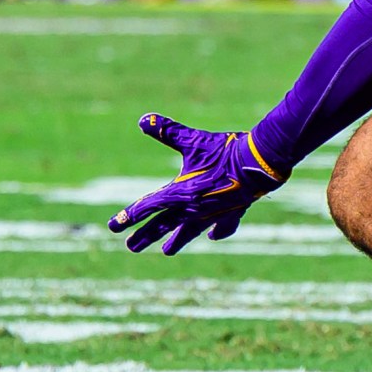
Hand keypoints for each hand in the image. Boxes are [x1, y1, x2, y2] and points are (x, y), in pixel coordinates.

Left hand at [108, 112, 284, 254]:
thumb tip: (143, 120)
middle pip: (162, 225)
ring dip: (176, 241)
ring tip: (166, 251)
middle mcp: (191, 208)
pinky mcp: (230, 213)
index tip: (113, 226)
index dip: (127, 216)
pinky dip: (215, 232)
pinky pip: (219, 227)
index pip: (147, 206)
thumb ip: (168, 131)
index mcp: (179, 192)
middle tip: (130, 246)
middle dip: (145, 236)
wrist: (259, 164)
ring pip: (188, 231)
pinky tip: (211, 236)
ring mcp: (211, 214)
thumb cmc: (224, 150)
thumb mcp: (193, 140)